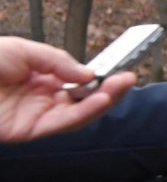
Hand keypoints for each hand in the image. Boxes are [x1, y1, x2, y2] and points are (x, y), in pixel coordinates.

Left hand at [0, 36, 135, 142]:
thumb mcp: (22, 50)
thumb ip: (57, 61)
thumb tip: (87, 73)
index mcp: (39, 78)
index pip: (77, 81)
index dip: (99, 76)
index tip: (118, 67)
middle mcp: (40, 99)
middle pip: (83, 100)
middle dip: (108, 90)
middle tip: (128, 77)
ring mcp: (35, 116)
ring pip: (78, 114)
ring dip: (102, 102)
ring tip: (120, 86)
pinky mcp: (27, 131)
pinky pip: (62, 124)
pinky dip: (84, 113)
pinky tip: (98, 99)